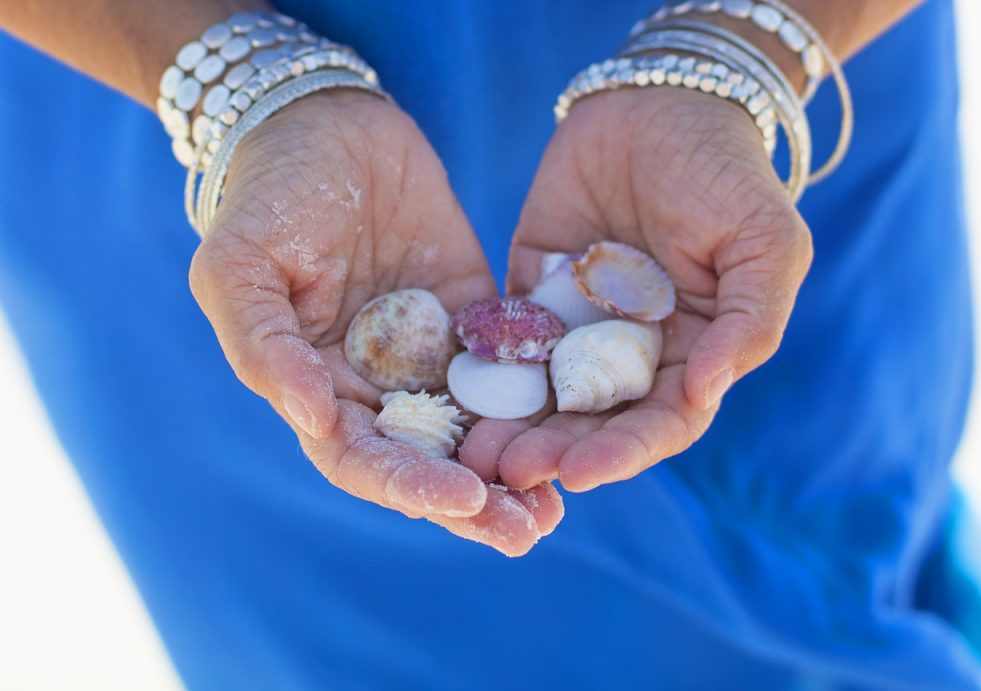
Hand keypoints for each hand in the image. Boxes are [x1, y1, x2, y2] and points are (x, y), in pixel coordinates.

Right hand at [188, 90, 562, 555]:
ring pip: (475, 432)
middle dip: (474, 503)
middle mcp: (377, 385)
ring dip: (513, 473)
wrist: (329, 126)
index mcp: (317, 387)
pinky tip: (576, 433)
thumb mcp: (239, 265)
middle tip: (527, 531)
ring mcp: (431, 355)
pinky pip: (512, 372)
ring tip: (555, 510)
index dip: (408, 483)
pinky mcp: (477, 320)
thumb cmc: (268, 195)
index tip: (463, 496)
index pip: (362, 457)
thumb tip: (312, 419)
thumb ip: (263, 343)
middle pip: (427, 461)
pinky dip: (538, 410)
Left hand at [461, 88, 811, 491]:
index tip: (583, 474)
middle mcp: (631, 355)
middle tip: (515, 472)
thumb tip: (707, 391)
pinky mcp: (530, 297)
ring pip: (543, 395)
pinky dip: (483, 373)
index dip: (626, 452)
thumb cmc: (728, 174)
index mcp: (692, 354)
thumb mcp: (765, 243)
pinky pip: (503, 341)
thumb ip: (748, 320)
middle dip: (558, 450)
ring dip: (514, 428)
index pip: (661, 422)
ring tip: (478, 454)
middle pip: (594, 421)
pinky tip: (457, 397)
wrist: (658, 104)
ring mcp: (577, 329)